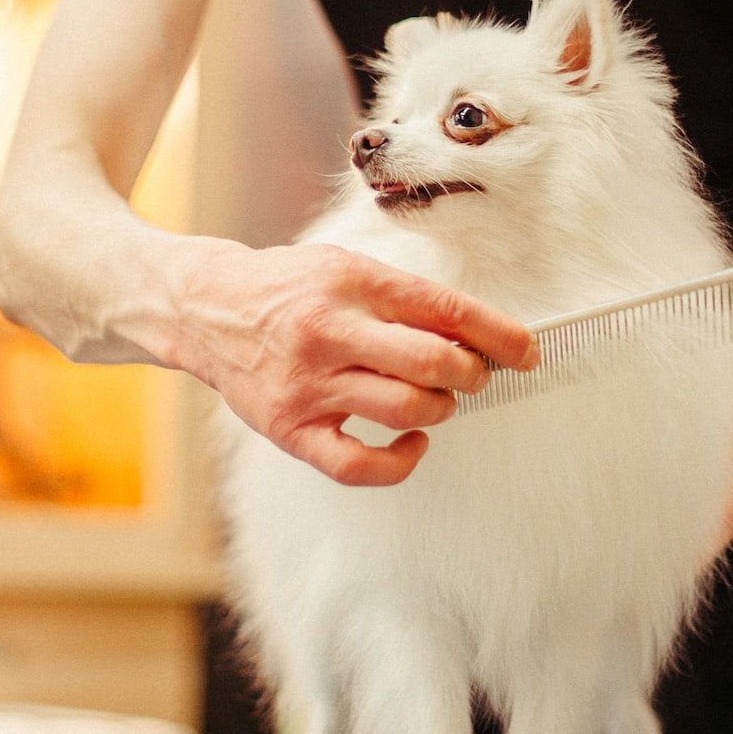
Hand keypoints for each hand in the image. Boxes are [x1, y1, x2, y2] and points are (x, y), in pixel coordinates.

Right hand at [166, 242, 537, 485]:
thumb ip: (403, 298)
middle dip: (471, 373)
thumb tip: (476, 333)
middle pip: (431, 362)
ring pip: (406, 410)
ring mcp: (307, 384)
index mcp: (349, 281)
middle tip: (473, 374)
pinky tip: (412, 444)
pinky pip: (359, 466)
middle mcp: (327, 331)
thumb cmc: (287, 289)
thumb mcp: (344, 268)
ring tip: (436, 398)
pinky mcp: (290, 429)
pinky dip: (400, 461)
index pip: (442, 308)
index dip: (497, 333)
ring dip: (441, 409)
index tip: (527, 350)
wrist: (206, 309)